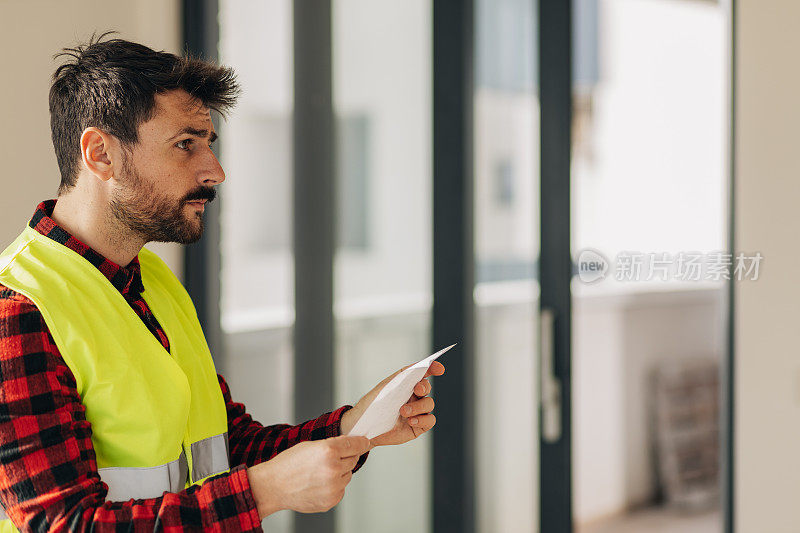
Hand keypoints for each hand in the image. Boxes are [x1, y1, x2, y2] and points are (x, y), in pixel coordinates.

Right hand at [246, 435, 371, 517]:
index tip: (365, 442)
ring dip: (340, 472)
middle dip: (347, 457)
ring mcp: (333, 487)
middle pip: (354, 459)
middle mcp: (333, 468)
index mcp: (328, 450)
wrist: (274, 486)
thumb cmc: (288, 465)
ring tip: (320, 472)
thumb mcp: (310, 446)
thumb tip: (350, 446)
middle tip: (332, 458)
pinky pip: (341, 489)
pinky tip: (319, 484)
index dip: (361, 442)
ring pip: (348, 475)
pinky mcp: (331, 500)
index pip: (355, 444)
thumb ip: (332, 445)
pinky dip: (335, 486)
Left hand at [340, 360, 444, 446]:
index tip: (438, 368)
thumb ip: (401, 376)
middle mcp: (414, 397)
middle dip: (424, 386)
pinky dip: (422, 419)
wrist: (365, 427)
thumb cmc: (374, 405)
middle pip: (427, 387)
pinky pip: (430, 420)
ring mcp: (417, 411)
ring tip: (403, 411)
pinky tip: (410, 421)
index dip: (432, 368)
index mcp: (406, 385)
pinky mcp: (418, 426)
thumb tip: (418, 366)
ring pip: (429, 404)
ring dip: (418, 406)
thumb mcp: (385, 387)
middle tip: (416, 389)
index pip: (422, 373)